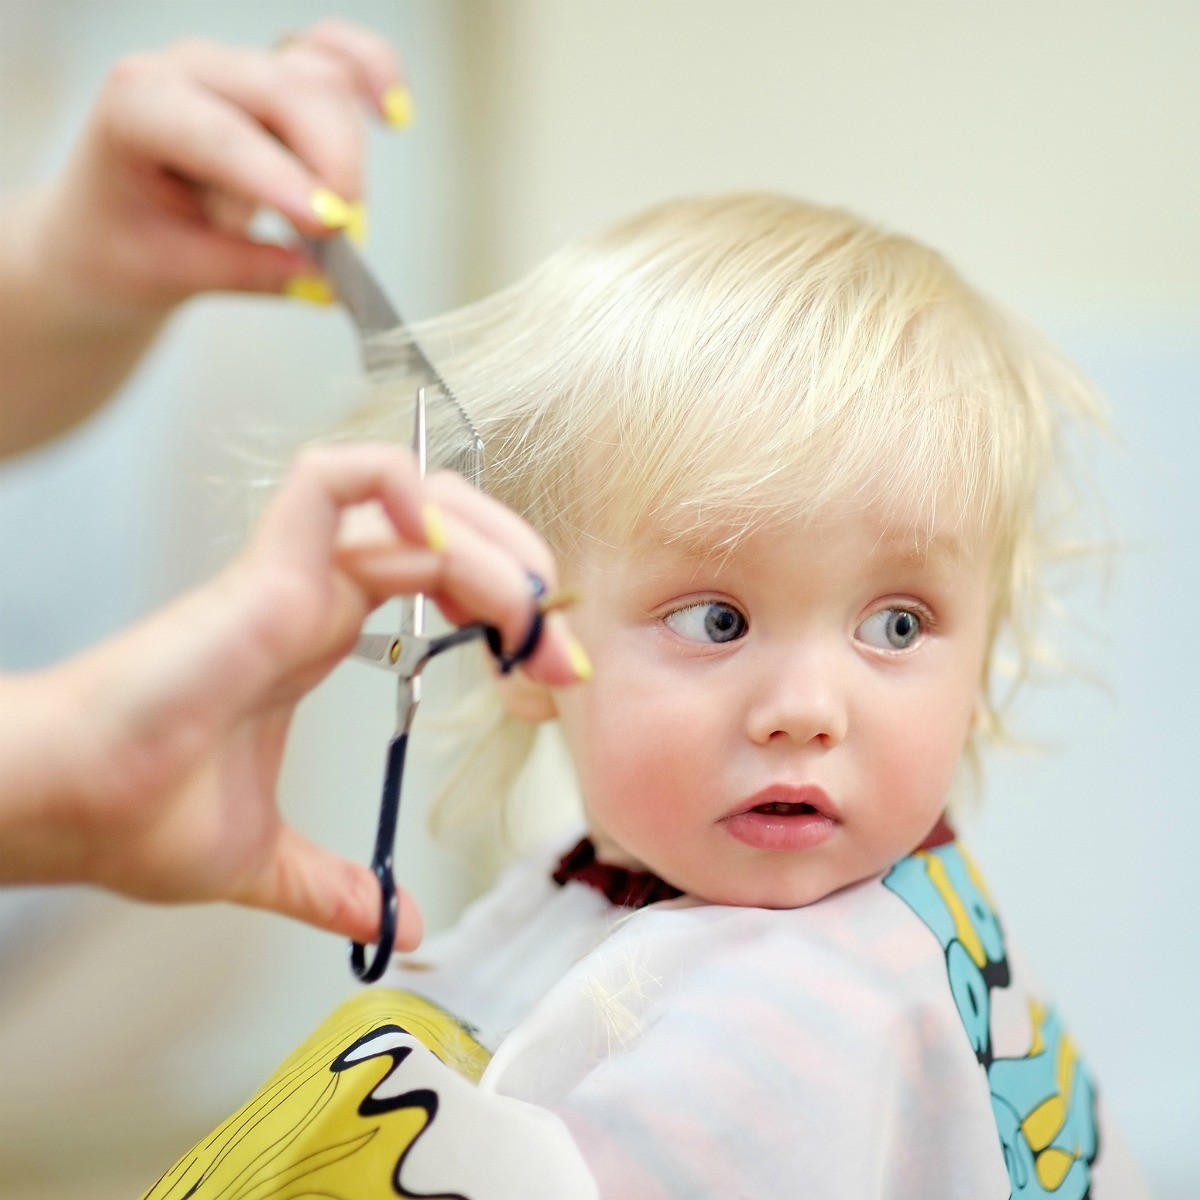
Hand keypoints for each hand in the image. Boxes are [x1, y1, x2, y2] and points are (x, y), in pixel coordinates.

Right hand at [0, 445, 586, 950]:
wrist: (60, 810)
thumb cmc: (133, 816)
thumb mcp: (267, 862)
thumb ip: (335, 886)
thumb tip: (399, 924)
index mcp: (318, 635)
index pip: (436, 581)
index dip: (505, 609)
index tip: (551, 672)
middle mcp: (314, 594)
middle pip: (442, 530)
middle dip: (519, 570)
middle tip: (559, 643)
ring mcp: (292, 576)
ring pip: (412, 501)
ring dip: (491, 541)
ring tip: (528, 611)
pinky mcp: (266, 573)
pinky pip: (337, 481)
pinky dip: (403, 488)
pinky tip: (447, 543)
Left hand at [37, 18, 407, 318]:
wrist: (111, 228)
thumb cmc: (125, 245)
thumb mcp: (169, 272)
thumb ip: (246, 273)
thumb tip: (322, 283)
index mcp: (138, 106)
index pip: (219, 134)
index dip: (279, 177)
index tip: (328, 225)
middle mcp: (191, 71)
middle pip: (286, 92)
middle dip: (331, 164)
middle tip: (347, 241)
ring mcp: (239, 69)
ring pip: (320, 80)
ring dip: (346, 154)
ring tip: (338, 225)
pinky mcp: (279, 80)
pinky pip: (336, 56)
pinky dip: (371, 72)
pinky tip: (394, 113)